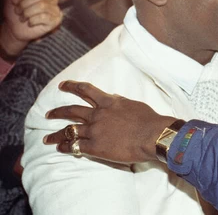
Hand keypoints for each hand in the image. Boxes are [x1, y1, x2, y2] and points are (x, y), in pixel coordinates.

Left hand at [0, 0, 61, 56]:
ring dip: (27, 13)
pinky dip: (33, 20)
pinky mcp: (56, 20)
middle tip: (19, 11)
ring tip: (23, 17)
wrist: (14, 27)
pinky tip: (30, 22)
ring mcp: (56, 9)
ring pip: (42, 7)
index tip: (16, 1)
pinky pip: (45, 17)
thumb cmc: (15, 10)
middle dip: (24, 5)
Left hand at [44, 81, 176, 163]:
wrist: (153, 135)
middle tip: (48, 114)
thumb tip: (112, 99)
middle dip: (57, 112)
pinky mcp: (95, 147)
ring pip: (69, 130)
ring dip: (56, 135)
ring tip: (47, 139)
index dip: (72, 86)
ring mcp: (95, 131)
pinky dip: (66, 147)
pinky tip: (60, 148)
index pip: (86, 90)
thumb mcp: (132, 104)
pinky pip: (75, 146)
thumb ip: (119, 102)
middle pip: (72, 111)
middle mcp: (98, 114)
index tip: (62, 85)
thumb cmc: (148, 120)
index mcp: (108, 102)